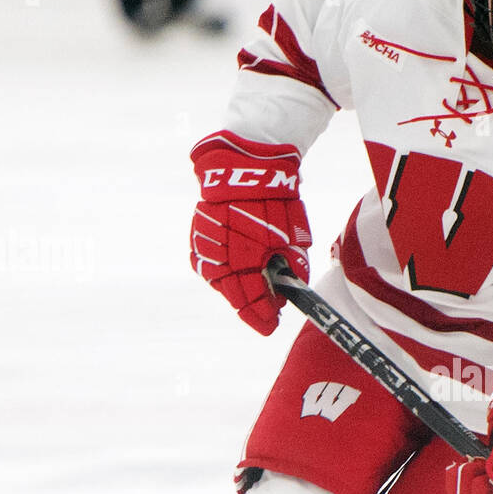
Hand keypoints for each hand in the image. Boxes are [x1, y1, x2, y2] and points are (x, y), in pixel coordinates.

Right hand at [190, 131, 310, 334]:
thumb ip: (292, 269)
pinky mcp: (198, 238)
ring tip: (253, 292)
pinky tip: (236, 273)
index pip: (252, 300)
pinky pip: (209, 264)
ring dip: (236, 289)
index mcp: (246, 261)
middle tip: (267, 313)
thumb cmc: (274, 203)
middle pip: (235, 295)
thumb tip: (288, 293)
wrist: (244, 168)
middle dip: (252, 306)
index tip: (271, 326)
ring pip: (221, 281)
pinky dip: (224, 272)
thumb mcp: (294, 238)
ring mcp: (206, 248)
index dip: (262, 316)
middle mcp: (221, 258)